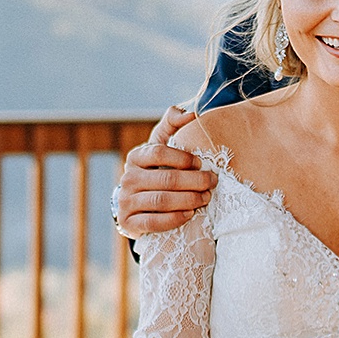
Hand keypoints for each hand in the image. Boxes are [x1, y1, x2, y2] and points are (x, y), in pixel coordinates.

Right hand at [116, 105, 215, 238]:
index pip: (158, 152)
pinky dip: (174, 219)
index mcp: (136, 157)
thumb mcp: (161, 145)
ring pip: (160, 201)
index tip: (201, 163)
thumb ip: (173, 124)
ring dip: (188, 200)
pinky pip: (153, 222)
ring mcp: (126, 202)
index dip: (182, 158)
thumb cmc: (155, 169)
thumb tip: (192, 114)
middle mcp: (128, 179)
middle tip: (212, 182)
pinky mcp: (129, 223)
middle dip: (193, 181)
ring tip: (206, 198)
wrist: (136, 204)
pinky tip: (190, 214)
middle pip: (165, 179)